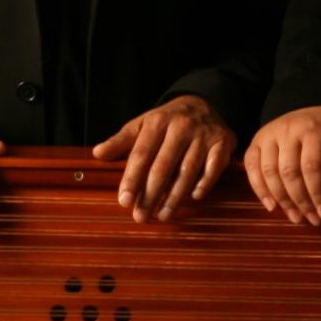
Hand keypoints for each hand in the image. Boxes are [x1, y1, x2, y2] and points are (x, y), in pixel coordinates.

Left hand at [91, 95, 234, 220]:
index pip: (141, 154)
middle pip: (163, 167)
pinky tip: (193, 198)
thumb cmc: (167, 121)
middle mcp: (180, 127)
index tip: (124, 202)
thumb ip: (121, 141)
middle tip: (141, 216)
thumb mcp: (143, 124)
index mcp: (157, 122)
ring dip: (174, 197)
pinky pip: (213, 168)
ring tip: (162, 215)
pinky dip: (204, 184)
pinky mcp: (223, 143)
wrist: (204, 103)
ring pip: (187, 171)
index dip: (132, 179)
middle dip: (151, 195)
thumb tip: (98, 153)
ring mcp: (203, 135)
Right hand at [243, 106, 320, 223]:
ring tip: (296, 217)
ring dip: (282, 200)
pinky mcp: (257, 141)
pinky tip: (272, 206)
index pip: (313, 166)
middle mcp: (288, 129)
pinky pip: (251, 167)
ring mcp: (269, 134)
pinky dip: (259, 189)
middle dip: (301, 201)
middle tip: (312, 220)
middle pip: (289, 172)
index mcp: (313, 128)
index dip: (318, 193)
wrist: (314, 108)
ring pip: (269, 173)